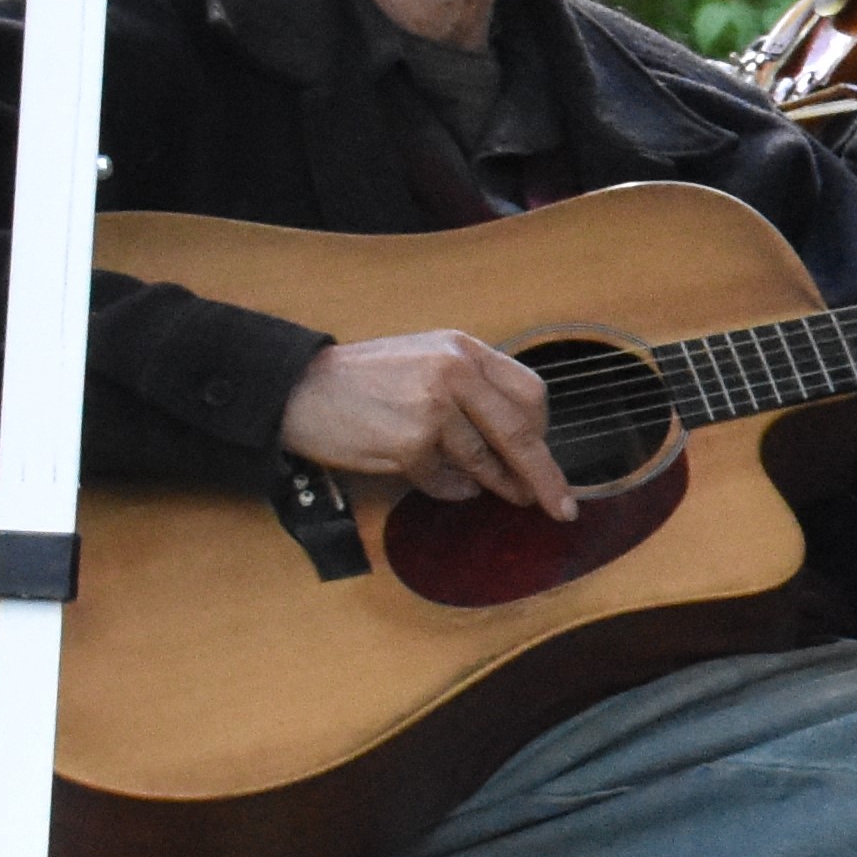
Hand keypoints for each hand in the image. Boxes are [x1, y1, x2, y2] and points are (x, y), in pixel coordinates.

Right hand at [277, 330, 578, 522]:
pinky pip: (446, 481)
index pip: (530, 393)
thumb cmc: (362, 381)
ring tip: (500, 493)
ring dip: (497, 485)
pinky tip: (444, 484)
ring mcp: (432, 408)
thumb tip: (522, 441)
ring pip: (484, 461)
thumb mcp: (425, 361)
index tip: (550, 458)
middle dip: (545, 475)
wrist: (295, 390)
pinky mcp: (409, 442)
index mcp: (463, 350)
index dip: (544, 432)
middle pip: (520, 432)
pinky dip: (449, 490)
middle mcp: (453, 373)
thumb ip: (472, 390)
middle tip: (561, 506)